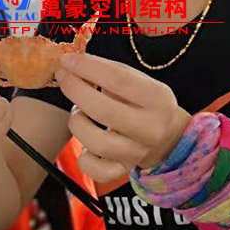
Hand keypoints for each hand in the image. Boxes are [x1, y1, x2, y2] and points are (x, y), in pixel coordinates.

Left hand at [55, 52, 189, 183]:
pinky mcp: (123, 170)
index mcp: (157, 99)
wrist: (166, 136)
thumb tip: (72, 62)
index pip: (119, 80)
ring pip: (96, 142)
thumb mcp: (138, 81)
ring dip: (78, 121)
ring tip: (80, 111)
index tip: (68, 59)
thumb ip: (109, 71)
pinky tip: (86, 143)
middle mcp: (150, 128)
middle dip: (75, 90)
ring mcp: (136, 153)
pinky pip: (95, 171)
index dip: (88, 67)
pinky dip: (84, 157)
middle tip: (63, 76)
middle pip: (103, 110)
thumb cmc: (143, 102)